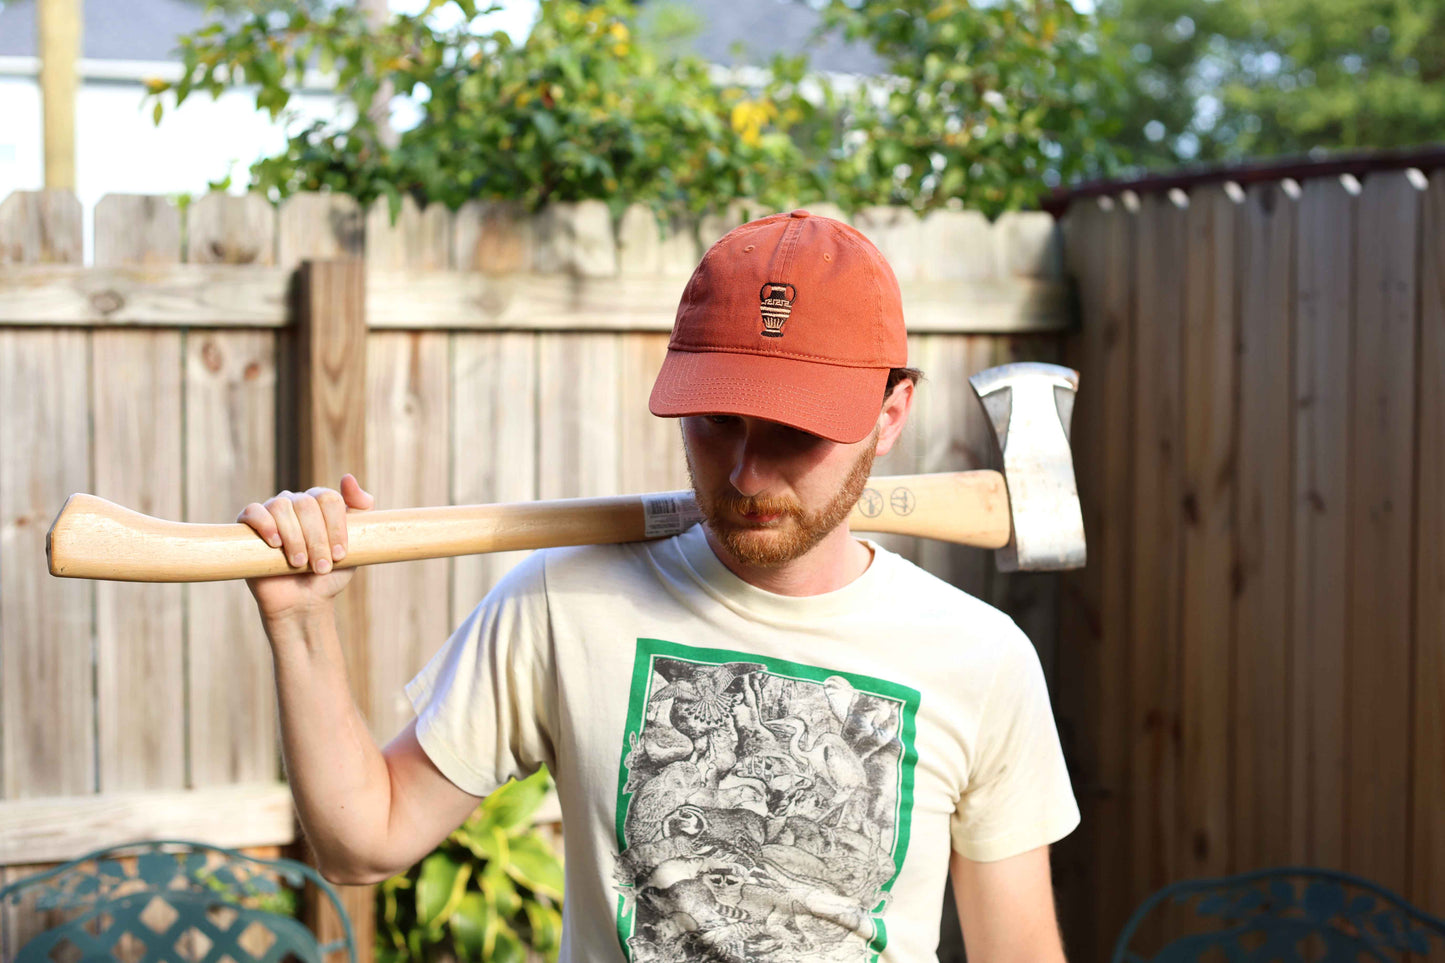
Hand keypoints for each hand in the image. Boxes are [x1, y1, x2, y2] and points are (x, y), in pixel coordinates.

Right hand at [237, 474, 374, 624]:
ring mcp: (271, 513)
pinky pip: (253, 512)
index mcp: (320, 503)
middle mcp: (296, 503)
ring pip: (281, 507)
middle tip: (321, 567)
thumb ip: (359, 509)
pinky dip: (265, 525)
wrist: (303, 603)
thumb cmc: (329, 573)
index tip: (340, 554)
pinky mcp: (248, 528)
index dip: (335, 527)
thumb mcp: (355, 544)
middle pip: (306, 504)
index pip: (328, 498)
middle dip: (317, 538)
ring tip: (300, 563)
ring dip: (294, 537)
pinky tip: (276, 543)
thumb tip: (347, 477)